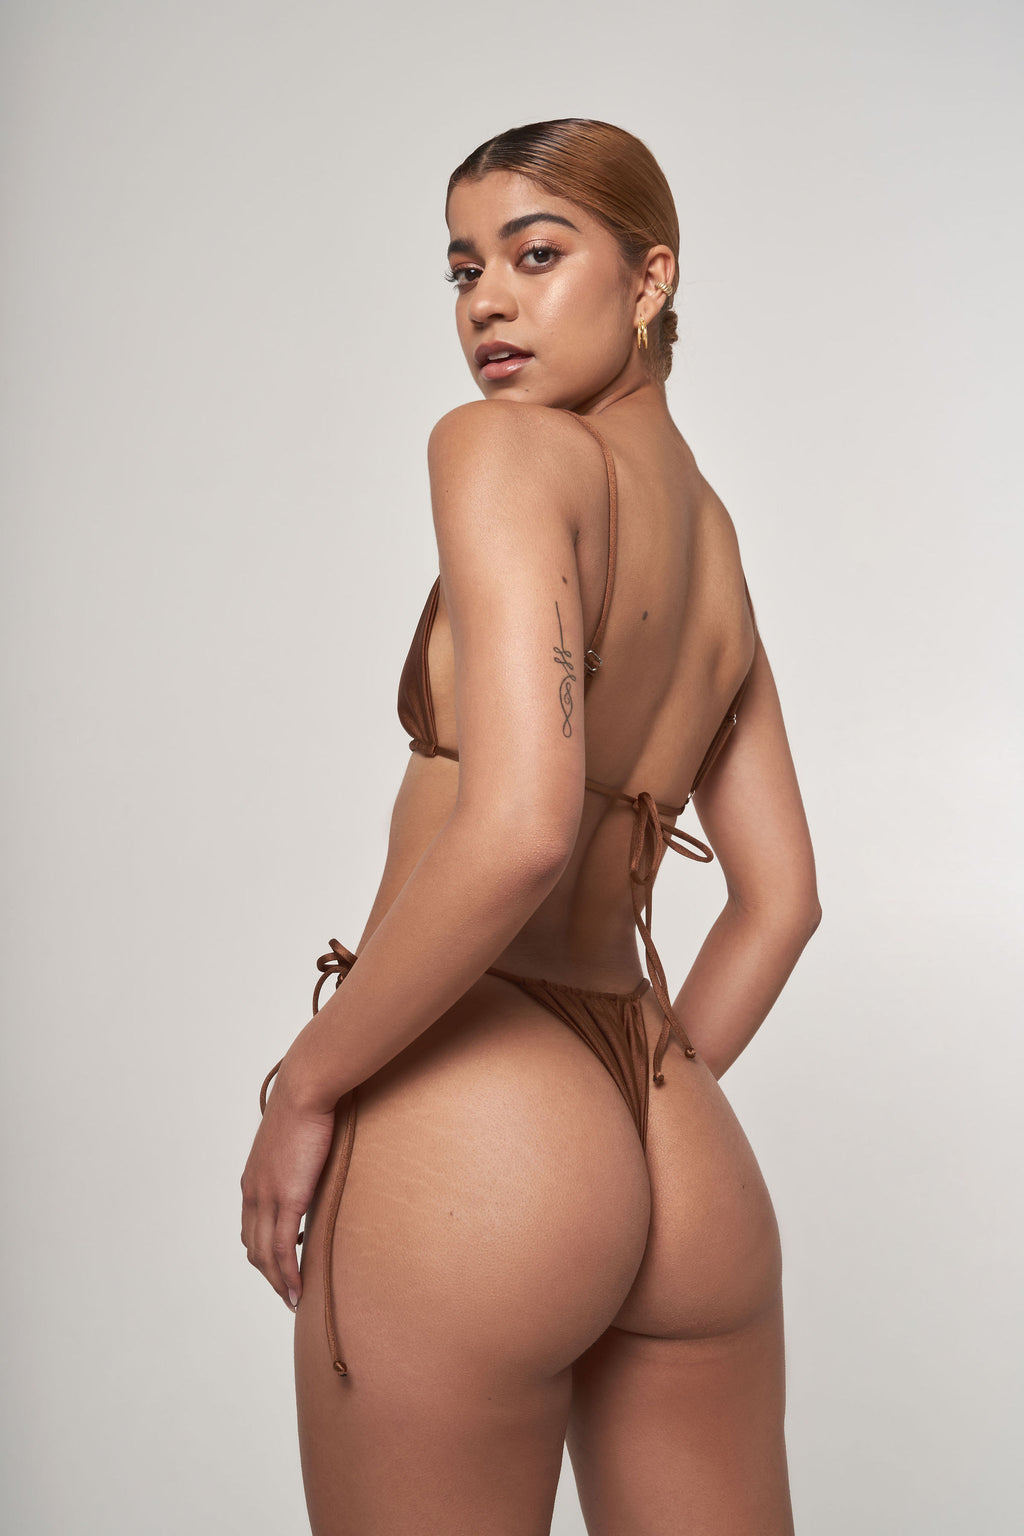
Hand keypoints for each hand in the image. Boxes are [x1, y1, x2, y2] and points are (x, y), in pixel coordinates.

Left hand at [240, 1064, 336, 1310]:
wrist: (304, 1090)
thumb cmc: (305, 1106)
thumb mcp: (293, 1141)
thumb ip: (295, 1162)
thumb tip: (308, 1171)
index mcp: (252, 1180)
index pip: (249, 1229)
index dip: (262, 1254)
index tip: (278, 1270)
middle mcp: (253, 1192)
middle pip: (253, 1248)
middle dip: (268, 1276)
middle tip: (287, 1294)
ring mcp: (267, 1197)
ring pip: (265, 1254)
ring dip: (277, 1281)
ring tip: (293, 1299)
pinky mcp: (287, 1197)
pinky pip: (282, 1247)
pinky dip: (287, 1272)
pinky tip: (298, 1288)